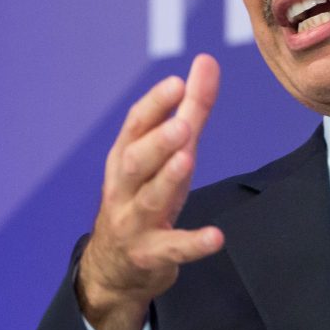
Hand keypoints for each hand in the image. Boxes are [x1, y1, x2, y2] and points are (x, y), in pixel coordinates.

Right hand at [77, 54, 224, 329]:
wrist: (113, 269)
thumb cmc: (143, 197)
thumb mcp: (167, 154)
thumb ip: (190, 109)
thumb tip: (207, 61)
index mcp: (125, 157)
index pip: (135, 126)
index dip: (155, 105)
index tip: (177, 83)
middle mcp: (123, 187)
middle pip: (135, 161)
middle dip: (156, 142)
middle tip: (182, 125)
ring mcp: (133, 222)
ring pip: (147, 201)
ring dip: (166, 181)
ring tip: (186, 162)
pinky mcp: (149, 256)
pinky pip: (171, 249)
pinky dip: (192, 243)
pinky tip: (215, 237)